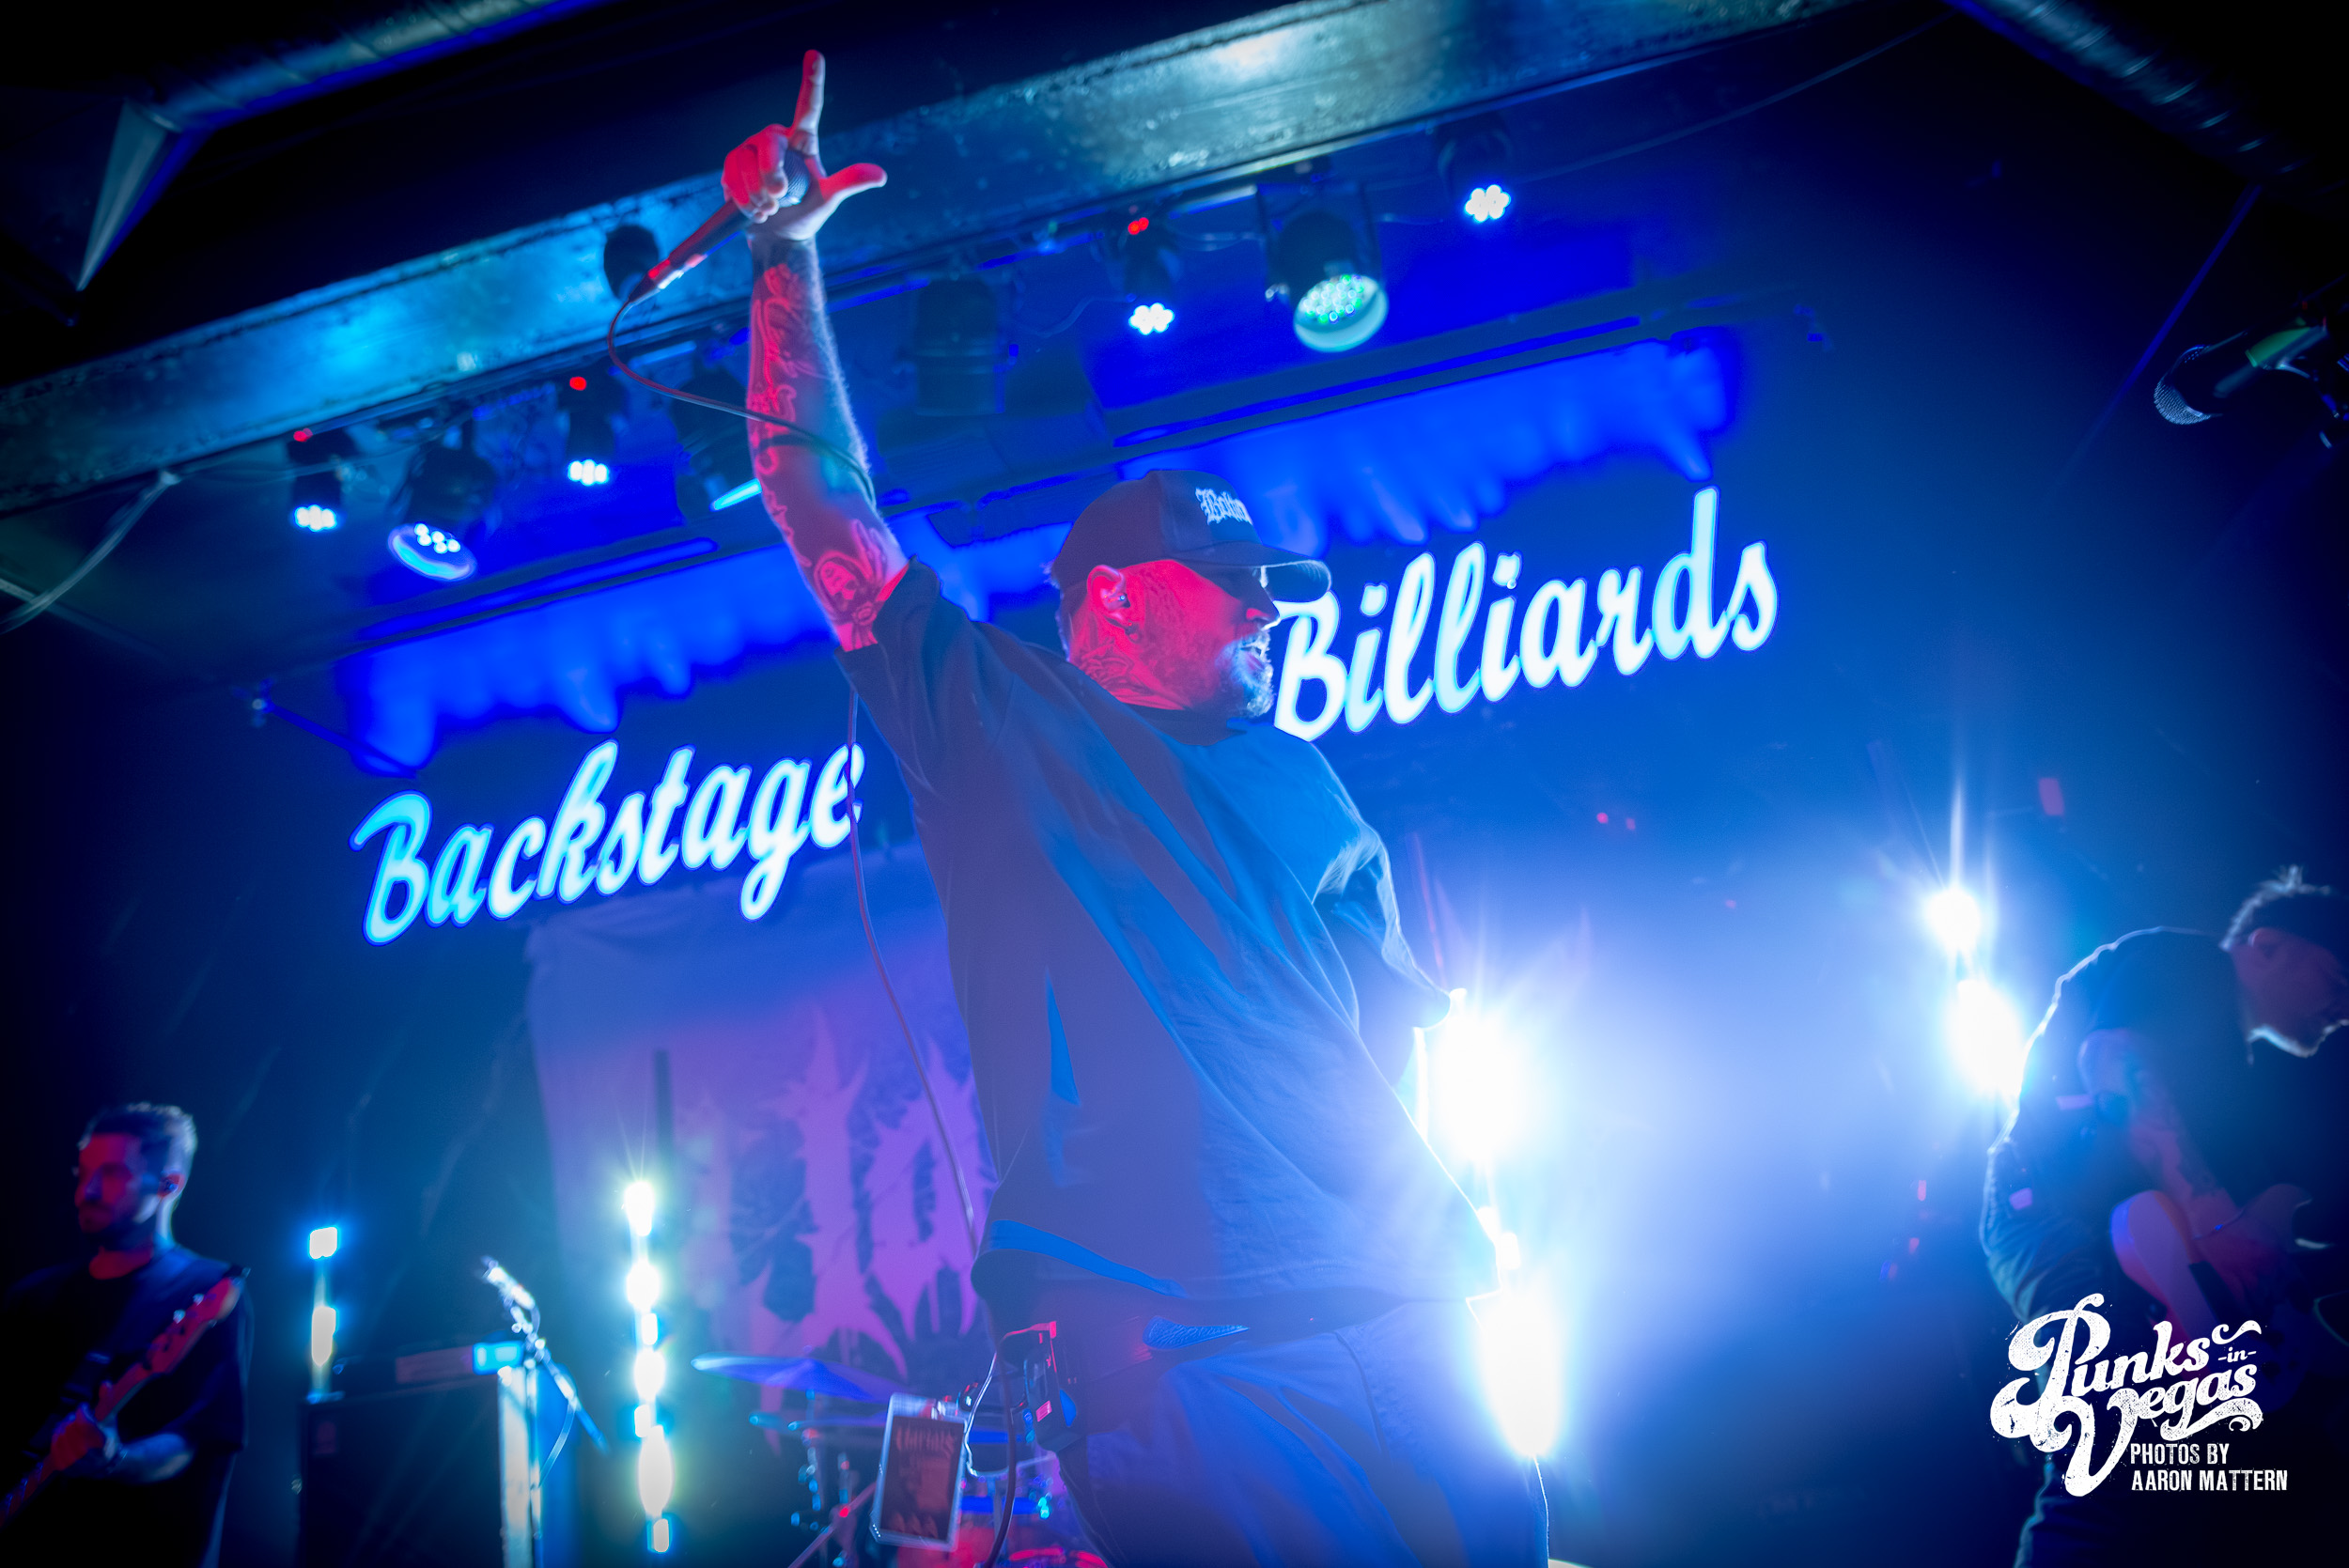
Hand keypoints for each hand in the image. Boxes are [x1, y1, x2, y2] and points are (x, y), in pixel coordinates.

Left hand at [48, 1406, 115, 1475]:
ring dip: (61, 1430)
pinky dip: (55, 1441)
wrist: (108, 1463)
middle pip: (72, 1433)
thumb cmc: (109, 1438)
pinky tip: (59, 1435)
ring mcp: (79, 1465)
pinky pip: (55, 1453)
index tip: (83, 1407)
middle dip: (70, 1421)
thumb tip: (105, 1383)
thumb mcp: (110, 1420)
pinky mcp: (69, 1470)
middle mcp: (92, 1457)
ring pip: (62, 1443)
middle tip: (72, 1416)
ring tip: (65, 1424)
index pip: (87, 1425)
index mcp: (104, 1443)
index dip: (82, 1412)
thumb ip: (106, 1402)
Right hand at [723, 51, 886, 244]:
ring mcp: (751, 151)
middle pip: (768, 143)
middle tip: (780, 197)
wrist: (779, 235)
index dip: (811, 79)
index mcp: (803, 140)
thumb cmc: (807, 212)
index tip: (815, 54)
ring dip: (757, 192)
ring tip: (769, 210)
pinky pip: (732, 175)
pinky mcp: (732, 165)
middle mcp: (776, 139)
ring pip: (746, 161)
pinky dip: (743, 198)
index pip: (808, 106)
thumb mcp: (830, 197)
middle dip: (771, 173)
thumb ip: (850, 182)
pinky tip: (754, 211)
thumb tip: (882, 175)